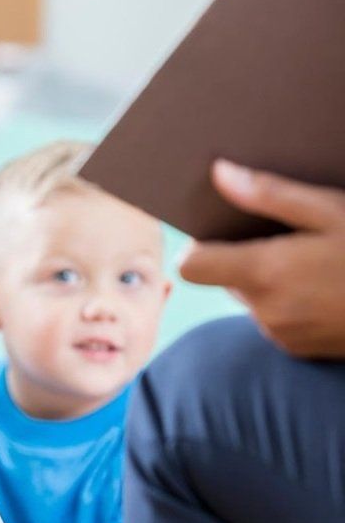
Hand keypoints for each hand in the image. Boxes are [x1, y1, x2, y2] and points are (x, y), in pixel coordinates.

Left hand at [179, 160, 344, 357]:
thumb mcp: (332, 211)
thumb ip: (269, 195)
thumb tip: (219, 174)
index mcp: (266, 273)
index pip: (192, 265)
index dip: (200, 245)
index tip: (223, 230)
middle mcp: (265, 310)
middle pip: (223, 278)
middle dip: (244, 256)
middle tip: (286, 235)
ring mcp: (281, 334)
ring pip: (250, 297)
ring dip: (269, 279)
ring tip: (314, 259)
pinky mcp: (297, 349)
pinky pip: (274, 317)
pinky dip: (288, 301)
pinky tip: (324, 285)